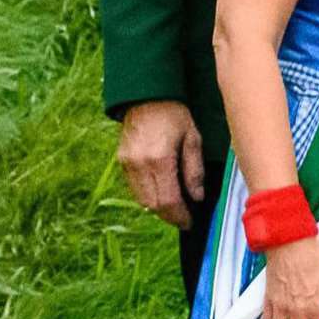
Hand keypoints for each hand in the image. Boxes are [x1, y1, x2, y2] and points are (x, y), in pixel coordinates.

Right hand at [117, 100, 205, 229]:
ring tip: (175, 208)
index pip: (168, 200)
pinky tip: (161, 193)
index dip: (180, 216)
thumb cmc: (174, 115)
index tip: (190, 222)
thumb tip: (197, 197)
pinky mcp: (121, 162)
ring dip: (158, 209)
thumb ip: (195, 171)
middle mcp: (139, 165)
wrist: (146, 96)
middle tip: (184, 219)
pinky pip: (134, 189)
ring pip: (141, 200)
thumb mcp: (193, 139)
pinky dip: (148, 197)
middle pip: (152, 205)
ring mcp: (127, 164)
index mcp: (159, 159)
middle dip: (169, 216)